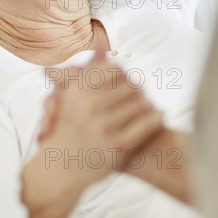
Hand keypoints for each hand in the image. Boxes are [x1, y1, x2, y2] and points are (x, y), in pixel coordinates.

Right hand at [21, 47, 163, 217]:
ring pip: (141, 103)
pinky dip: (156, 118)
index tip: (125, 81)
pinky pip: (147, 124)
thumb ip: (86, 72)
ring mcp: (103, 127)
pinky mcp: (118, 146)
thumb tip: (102, 47)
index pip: (114, 69)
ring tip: (149, 105)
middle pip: (130, 85)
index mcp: (76, 91)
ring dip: (148, 103)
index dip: (123, 74)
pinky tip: (159, 116)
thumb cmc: (66, 131)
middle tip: (141, 93)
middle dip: (137, 88)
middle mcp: (88, 107)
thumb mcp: (68, 99)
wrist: (59, 171)